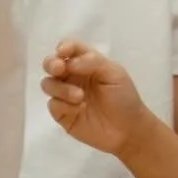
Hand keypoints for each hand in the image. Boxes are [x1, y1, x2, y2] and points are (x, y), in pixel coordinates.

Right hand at [41, 40, 148, 157]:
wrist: (129, 130)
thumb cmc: (124, 98)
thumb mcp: (114, 73)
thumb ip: (92, 62)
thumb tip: (69, 62)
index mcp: (85, 64)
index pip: (69, 48)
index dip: (64, 47)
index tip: (64, 52)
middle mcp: (72, 77)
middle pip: (51, 64)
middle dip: (51, 64)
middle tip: (59, 68)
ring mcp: (65, 95)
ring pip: (48, 84)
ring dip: (61, 88)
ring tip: (80, 97)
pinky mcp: (62, 114)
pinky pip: (53, 104)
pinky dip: (63, 105)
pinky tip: (78, 109)